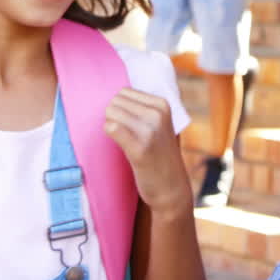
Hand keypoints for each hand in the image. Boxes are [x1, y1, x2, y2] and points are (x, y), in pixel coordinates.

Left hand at [104, 88, 191, 216]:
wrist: (171, 188)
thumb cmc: (159, 155)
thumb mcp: (159, 124)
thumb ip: (143, 107)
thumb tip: (115, 94)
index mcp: (162, 104)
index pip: (124, 92)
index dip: (120, 108)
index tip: (129, 123)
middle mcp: (157, 114)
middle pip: (115, 101)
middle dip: (113, 115)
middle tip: (124, 133)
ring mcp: (150, 130)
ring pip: (111, 112)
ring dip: (110, 126)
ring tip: (124, 140)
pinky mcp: (139, 148)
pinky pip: (112, 128)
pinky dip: (109, 134)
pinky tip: (120, 144)